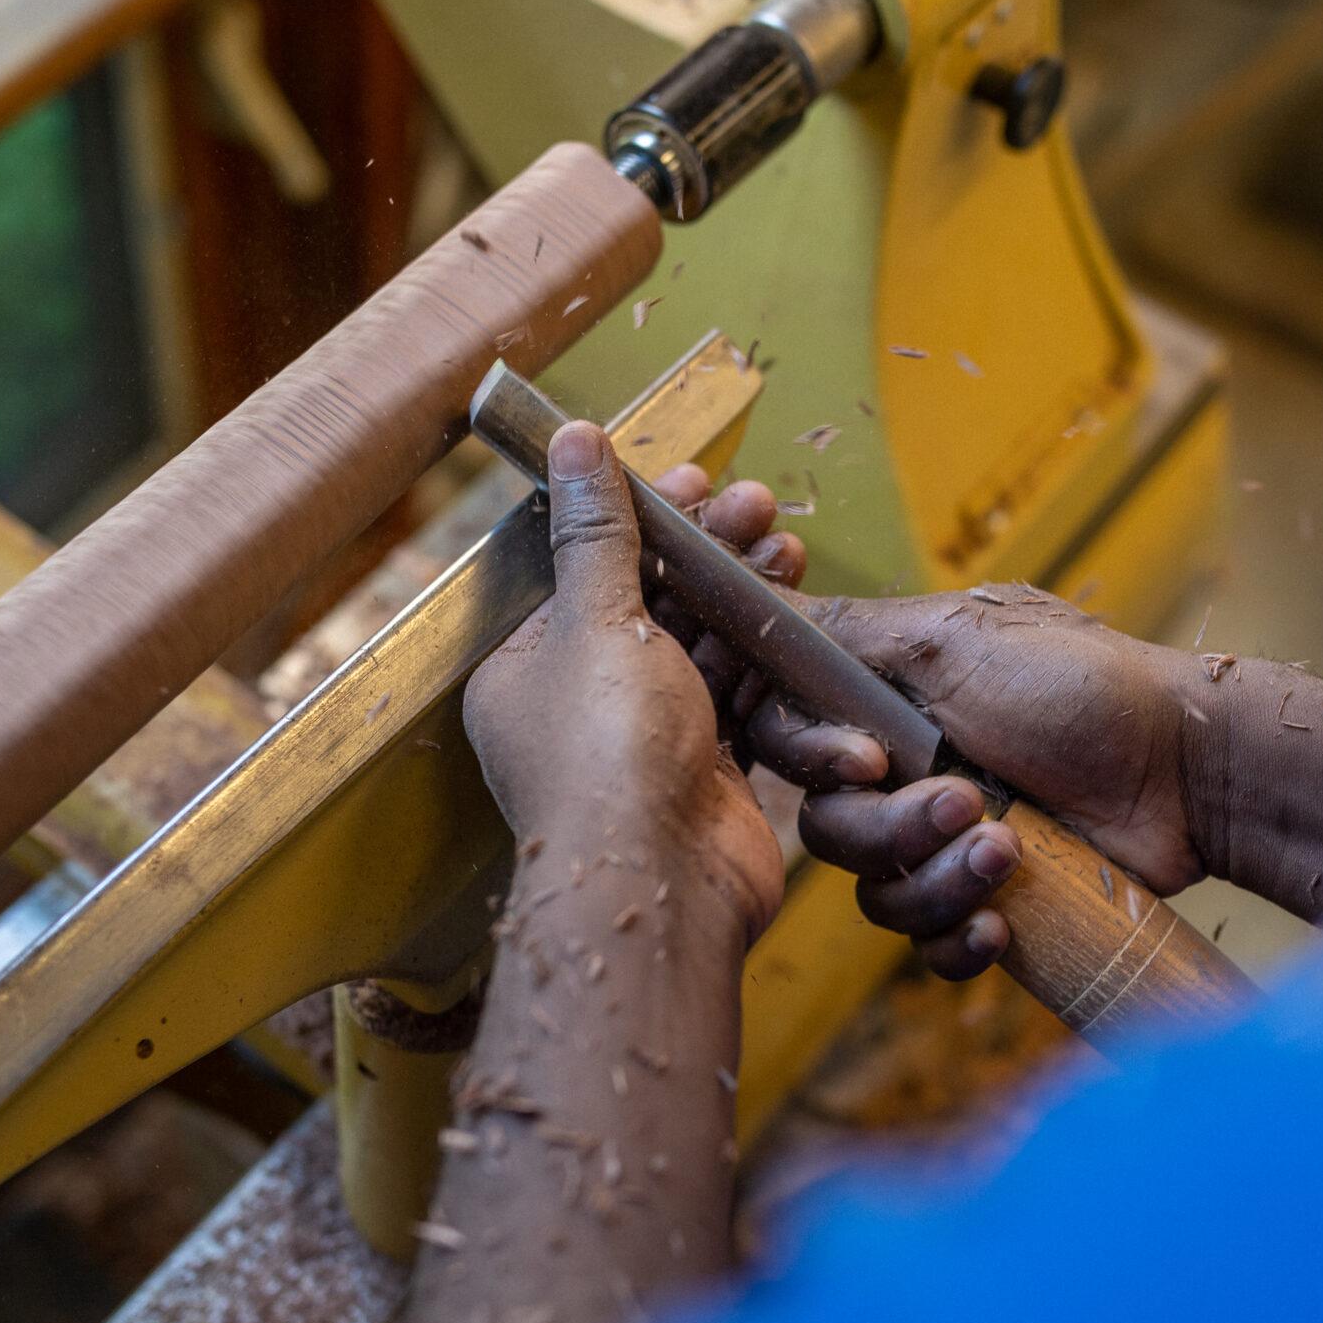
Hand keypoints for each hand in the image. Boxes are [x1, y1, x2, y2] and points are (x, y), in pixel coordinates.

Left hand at [463, 423, 785, 940]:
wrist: (661, 882)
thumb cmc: (606, 756)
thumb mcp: (596, 620)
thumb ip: (597, 532)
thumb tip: (571, 441)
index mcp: (526, 667)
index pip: (582, 568)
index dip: (640, 518)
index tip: (695, 482)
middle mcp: (580, 703)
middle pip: (650, 602)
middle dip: (707, 551)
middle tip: (758, 506)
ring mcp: (647, 741)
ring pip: (701, 646)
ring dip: (744, 595)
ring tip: (787, 548)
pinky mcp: (706, 772)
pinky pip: (739, 699)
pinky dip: (766, 657)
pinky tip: (796, 615)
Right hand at [738, 585, 1209, 979]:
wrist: (1188, 769)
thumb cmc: (1081, 686)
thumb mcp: (954, 638)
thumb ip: (848, 635)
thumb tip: (757, 608)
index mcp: (888, 704)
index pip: (791, 738)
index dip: (811, 758)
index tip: (866, 760)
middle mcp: (906, 772)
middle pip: (830, 829)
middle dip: (893, 828)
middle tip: (969, 803)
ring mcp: (946, 843)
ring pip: (878, 896)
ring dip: (937, 882)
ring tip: (1010, 855)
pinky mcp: (989, 902)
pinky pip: (930, 948)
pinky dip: (959, 941)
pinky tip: (1005, 923)